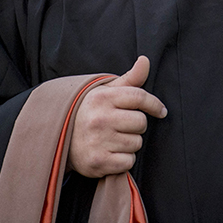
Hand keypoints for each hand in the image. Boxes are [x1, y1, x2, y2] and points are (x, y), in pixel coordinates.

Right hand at [67, 56, 166, 177]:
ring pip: (136, 143)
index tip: (161, 111)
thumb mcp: (106, 92)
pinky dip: (124, 160)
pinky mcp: (98, 161)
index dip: (154, 104)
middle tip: (123, 126)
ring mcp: (98, 141)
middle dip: (137, 125)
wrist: (61, 139)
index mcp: (102, 98)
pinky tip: (112, 153)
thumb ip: (130, 78)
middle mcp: (100, 118)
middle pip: (141, 122)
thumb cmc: (91, 112)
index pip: (139, 97)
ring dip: (130, 143)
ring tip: (114, 139)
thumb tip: (145, 60)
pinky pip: (128, 161)